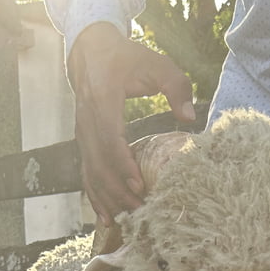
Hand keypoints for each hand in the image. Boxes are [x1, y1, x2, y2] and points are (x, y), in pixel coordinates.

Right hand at [68, 22, 194, 223]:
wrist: (89, 51)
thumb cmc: (127, 58)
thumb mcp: (156, 64)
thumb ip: (177, 86)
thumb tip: (188, 117)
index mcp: (102, 99)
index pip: (110, 138)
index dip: (123, 164)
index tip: (139, 184)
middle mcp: (86, 119)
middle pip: (99, 163)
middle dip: (117, 189)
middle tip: (139, 209)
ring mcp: (81, 133)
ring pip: (90, 172)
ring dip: (107, 198)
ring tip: (125, 219)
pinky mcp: (82, 142)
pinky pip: (86, 173)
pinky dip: (95, 196)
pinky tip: (106, 217)